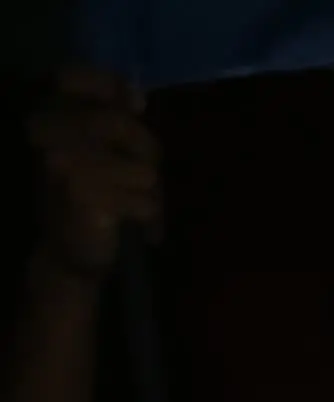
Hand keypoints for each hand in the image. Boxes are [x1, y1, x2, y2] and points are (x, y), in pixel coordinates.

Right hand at [26, 70, 158, 280]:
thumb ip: (112, 118)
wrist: (65, 253)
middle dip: (147, 153)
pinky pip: (145, 201)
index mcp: (43, 114)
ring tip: (129, 204)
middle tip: (144, 178)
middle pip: (124, 125)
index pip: (72, 75)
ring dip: (150, 191)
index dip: (111, 85)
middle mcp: (44, 131)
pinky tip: (128, 224)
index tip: (137, 106)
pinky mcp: (82, 193)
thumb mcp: (95, 150)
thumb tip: (137, 94)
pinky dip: (147, 217)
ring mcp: (62, 161)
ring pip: (143, 169)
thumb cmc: (87, 196)